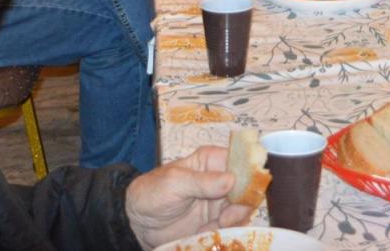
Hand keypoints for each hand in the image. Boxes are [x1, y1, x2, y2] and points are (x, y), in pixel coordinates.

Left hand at [125, 146, 252, 249]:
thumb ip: (202, 181)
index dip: (250, 170)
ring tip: (218, 223)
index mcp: (212, 160)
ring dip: (236, 217)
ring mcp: (221, 201)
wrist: (138, 223)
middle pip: (248, 184)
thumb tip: (232, 180)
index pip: (241, 158)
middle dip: (244, 199)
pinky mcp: (217, 221)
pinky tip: (211, 230)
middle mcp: (221, 178)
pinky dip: (227, 229)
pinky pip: (234, 224)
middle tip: (229, 214)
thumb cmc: (152, 193)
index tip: (248, 187)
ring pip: (244, 206)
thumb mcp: (174, 183)